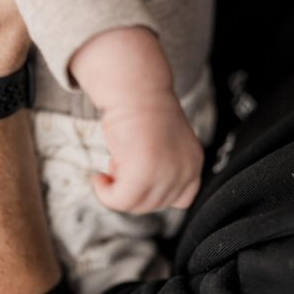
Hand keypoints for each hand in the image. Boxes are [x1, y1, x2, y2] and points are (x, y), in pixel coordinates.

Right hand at [92, 92, 203, 214]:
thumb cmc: (143, 111)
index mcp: (194, 163)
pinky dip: (105, 193)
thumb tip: (142, 193)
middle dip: (132, 188)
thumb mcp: (166, 145)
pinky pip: (119, 201)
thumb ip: (164, 169)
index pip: (180, 199)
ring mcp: (166, 175)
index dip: (154, 191)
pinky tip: (99, 177)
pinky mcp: (142, 175)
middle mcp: (185, 172)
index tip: (137, 174)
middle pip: (154, 204)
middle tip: (120, 163)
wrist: (136, 88)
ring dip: (117, 189)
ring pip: (136, 205)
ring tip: (114, 162)